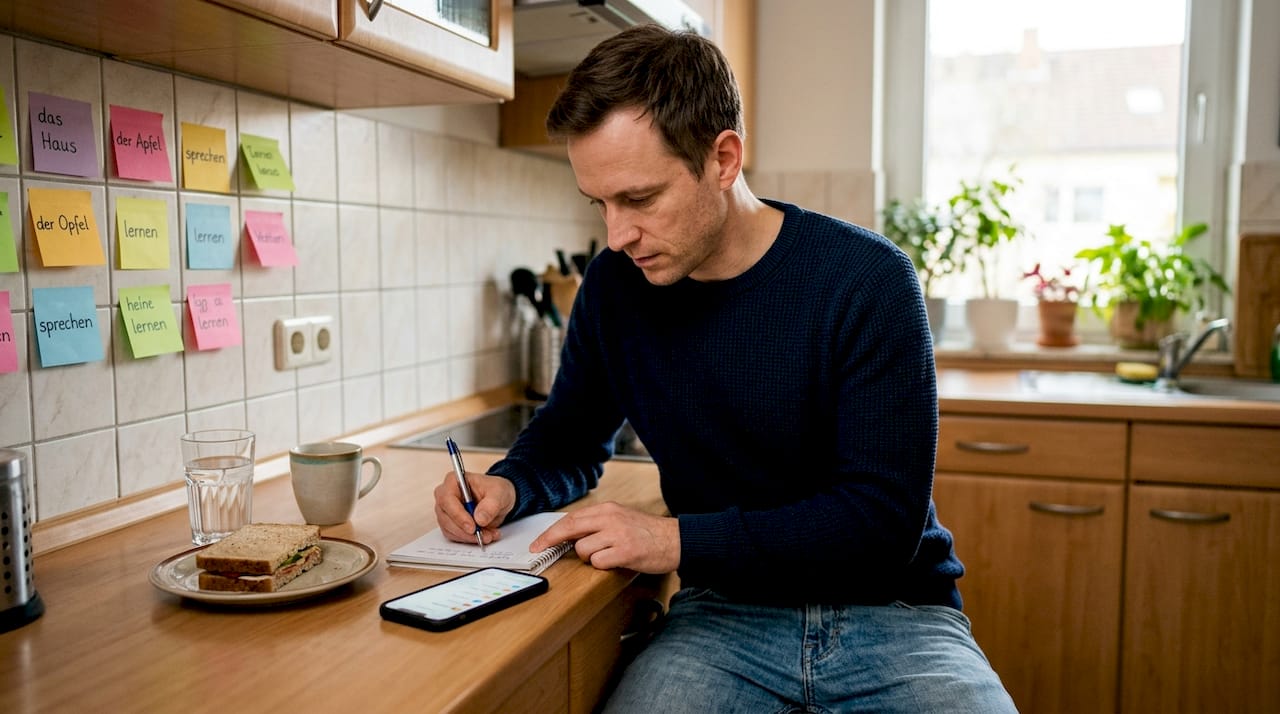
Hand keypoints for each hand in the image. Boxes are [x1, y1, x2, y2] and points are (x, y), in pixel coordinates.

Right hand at [433, 471, 515, 545]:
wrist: (498, 499)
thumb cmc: (496, 490)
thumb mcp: (500, 493)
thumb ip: (491, 505)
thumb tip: (479, 519)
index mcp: (453, 481)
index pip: (447, 500)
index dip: (458, 515)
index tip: (472, 527)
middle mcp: (444, 496)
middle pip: (446, 517)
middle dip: (465, 531)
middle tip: (484, 536)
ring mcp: (445, 511)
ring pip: (449, 529)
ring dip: (469, 537)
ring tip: (489, 535)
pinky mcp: (449, 524)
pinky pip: (454, 536)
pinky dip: (469, 539)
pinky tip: (485, 536)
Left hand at [530, 502, 679, 573]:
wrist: (676, 540)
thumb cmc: (647, 532)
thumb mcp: (620, 519)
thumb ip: (596, 524)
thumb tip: (569, 535)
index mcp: (607, 509)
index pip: (571, 519)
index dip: (550, 532)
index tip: (538, 542)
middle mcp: (610, 518)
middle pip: (569, 529)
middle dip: (551, 541)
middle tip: (540, 551)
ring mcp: (618, 535)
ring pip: (583, 550)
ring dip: (589, 558)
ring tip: (606, 556)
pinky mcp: (625, 551)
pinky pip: (599, 562)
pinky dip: (602, 566)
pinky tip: (615, 562)